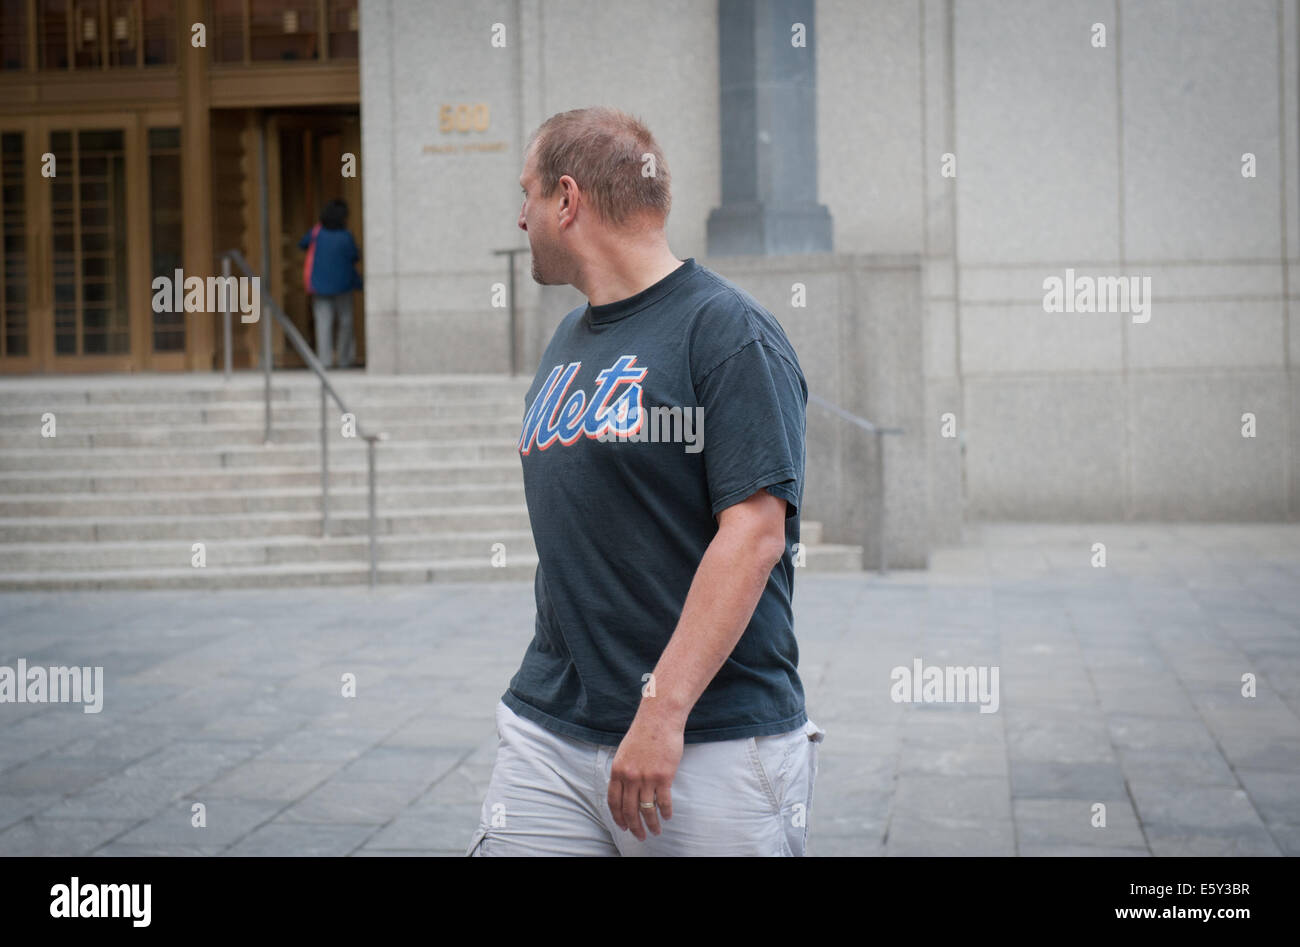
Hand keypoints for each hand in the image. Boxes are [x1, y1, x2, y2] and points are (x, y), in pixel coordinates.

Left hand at [607, 710, 683, 839]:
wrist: (660, 718)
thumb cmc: (644, 732)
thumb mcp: (625, 752)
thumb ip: (624, 771)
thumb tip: (626, 789)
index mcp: (617, 770)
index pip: (614, 801)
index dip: (618, 817)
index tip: (623, 826)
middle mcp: (630, 777)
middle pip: (629, 810)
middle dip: (634, 827)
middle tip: (640, 836)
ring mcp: (646, 778)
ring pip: (647, 809)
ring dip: (651, 824)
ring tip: (656, 831)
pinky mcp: (663, 776)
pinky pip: (663, 801)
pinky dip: (665, 812)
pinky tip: (667, 817)